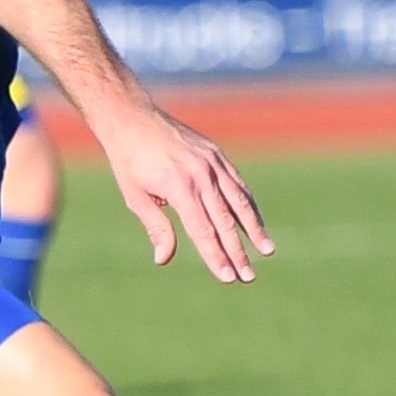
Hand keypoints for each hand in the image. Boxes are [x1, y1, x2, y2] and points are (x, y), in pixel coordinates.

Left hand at [94, 100, 272, 284]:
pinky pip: (237, 183)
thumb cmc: (129, 161)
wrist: (133, 118)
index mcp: (179, 188)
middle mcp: (201, 175)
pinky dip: (248, 203)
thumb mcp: (135, 197)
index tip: (227, 277)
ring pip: (239, 201)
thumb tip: (163, 259)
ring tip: (266, 250)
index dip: (215, 256)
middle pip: (225, 221)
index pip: (202, 231)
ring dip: (254, 228)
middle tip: (248, 277)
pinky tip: (255, 221)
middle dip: (238, 251)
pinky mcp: (216, 155)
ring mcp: (212, 163)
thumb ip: (156, 227)